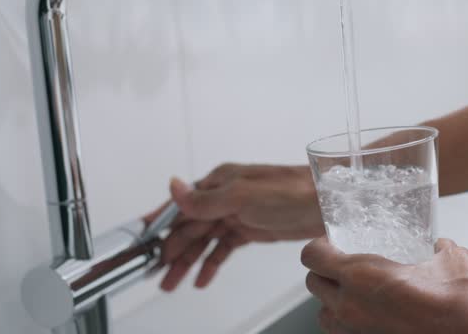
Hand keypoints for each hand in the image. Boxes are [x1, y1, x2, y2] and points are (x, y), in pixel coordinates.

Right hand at [146, 163, 323, 290]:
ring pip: (204, 241)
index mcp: (219, 182)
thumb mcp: (242, 195)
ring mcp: (238, 214)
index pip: (181, 205)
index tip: (141, 239)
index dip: (160, 223)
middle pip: (190, 227)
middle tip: (157, 273)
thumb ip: (205, 198)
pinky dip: (211, 263)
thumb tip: (173, 186)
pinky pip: (224, 248)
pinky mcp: (252, 229)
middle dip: (172, 250)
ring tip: (172, 283)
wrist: (326, 203)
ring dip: (188, 261)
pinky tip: (202, 278)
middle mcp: (225, 197)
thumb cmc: (290, 191)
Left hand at [300, 237, 467, 333]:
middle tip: (341, 263)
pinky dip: (351, 322)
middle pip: (313, 284)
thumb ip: (436, 247)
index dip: (318, 246)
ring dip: (332, 300)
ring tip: (351, 291)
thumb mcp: (449, 257)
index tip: (330, 242)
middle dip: (323, 271)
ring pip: (325, 315)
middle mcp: (353, 306)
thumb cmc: (463, 299)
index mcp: (361, 276)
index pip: (312, 256)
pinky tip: (373, 313)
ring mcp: (361, 331)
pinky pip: (347, 333)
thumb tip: (439, 246)